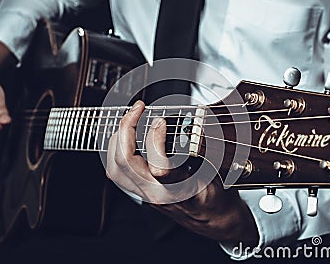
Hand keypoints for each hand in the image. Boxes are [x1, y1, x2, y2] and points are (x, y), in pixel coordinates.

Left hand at [106, 100, 258, 244]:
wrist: (210, 219)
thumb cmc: (214, 197)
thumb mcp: (214, 170)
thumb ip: (199, 149)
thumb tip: (190, 124)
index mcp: (178, 192)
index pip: (158, 168)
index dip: (156, 140)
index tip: (162, 121)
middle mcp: (156, 195)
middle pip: (125, 164)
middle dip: (126, 129)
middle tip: (138, 110)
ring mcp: (144, 194)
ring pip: (115, 169)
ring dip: (118, 139)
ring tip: (129, 121)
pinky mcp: (139, 191)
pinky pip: (117, 171)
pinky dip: (116, 149)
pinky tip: (125, 137)